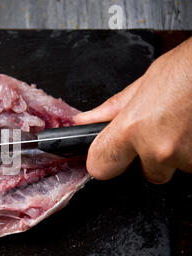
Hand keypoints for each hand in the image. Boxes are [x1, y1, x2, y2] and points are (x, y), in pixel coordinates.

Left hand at [75, 37, 191, 183]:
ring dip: (179, 152)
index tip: (108, 155)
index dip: (104, 161)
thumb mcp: (144, 83)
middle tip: (163, 129)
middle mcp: (158, 149)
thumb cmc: (189, 69)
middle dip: (153, 157)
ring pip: (176, 168)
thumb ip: (113, 109)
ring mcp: (185, 157)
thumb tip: (86, 120)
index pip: (101, 166)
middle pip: (148, 173)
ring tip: (184, 123)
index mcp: (132, 128)